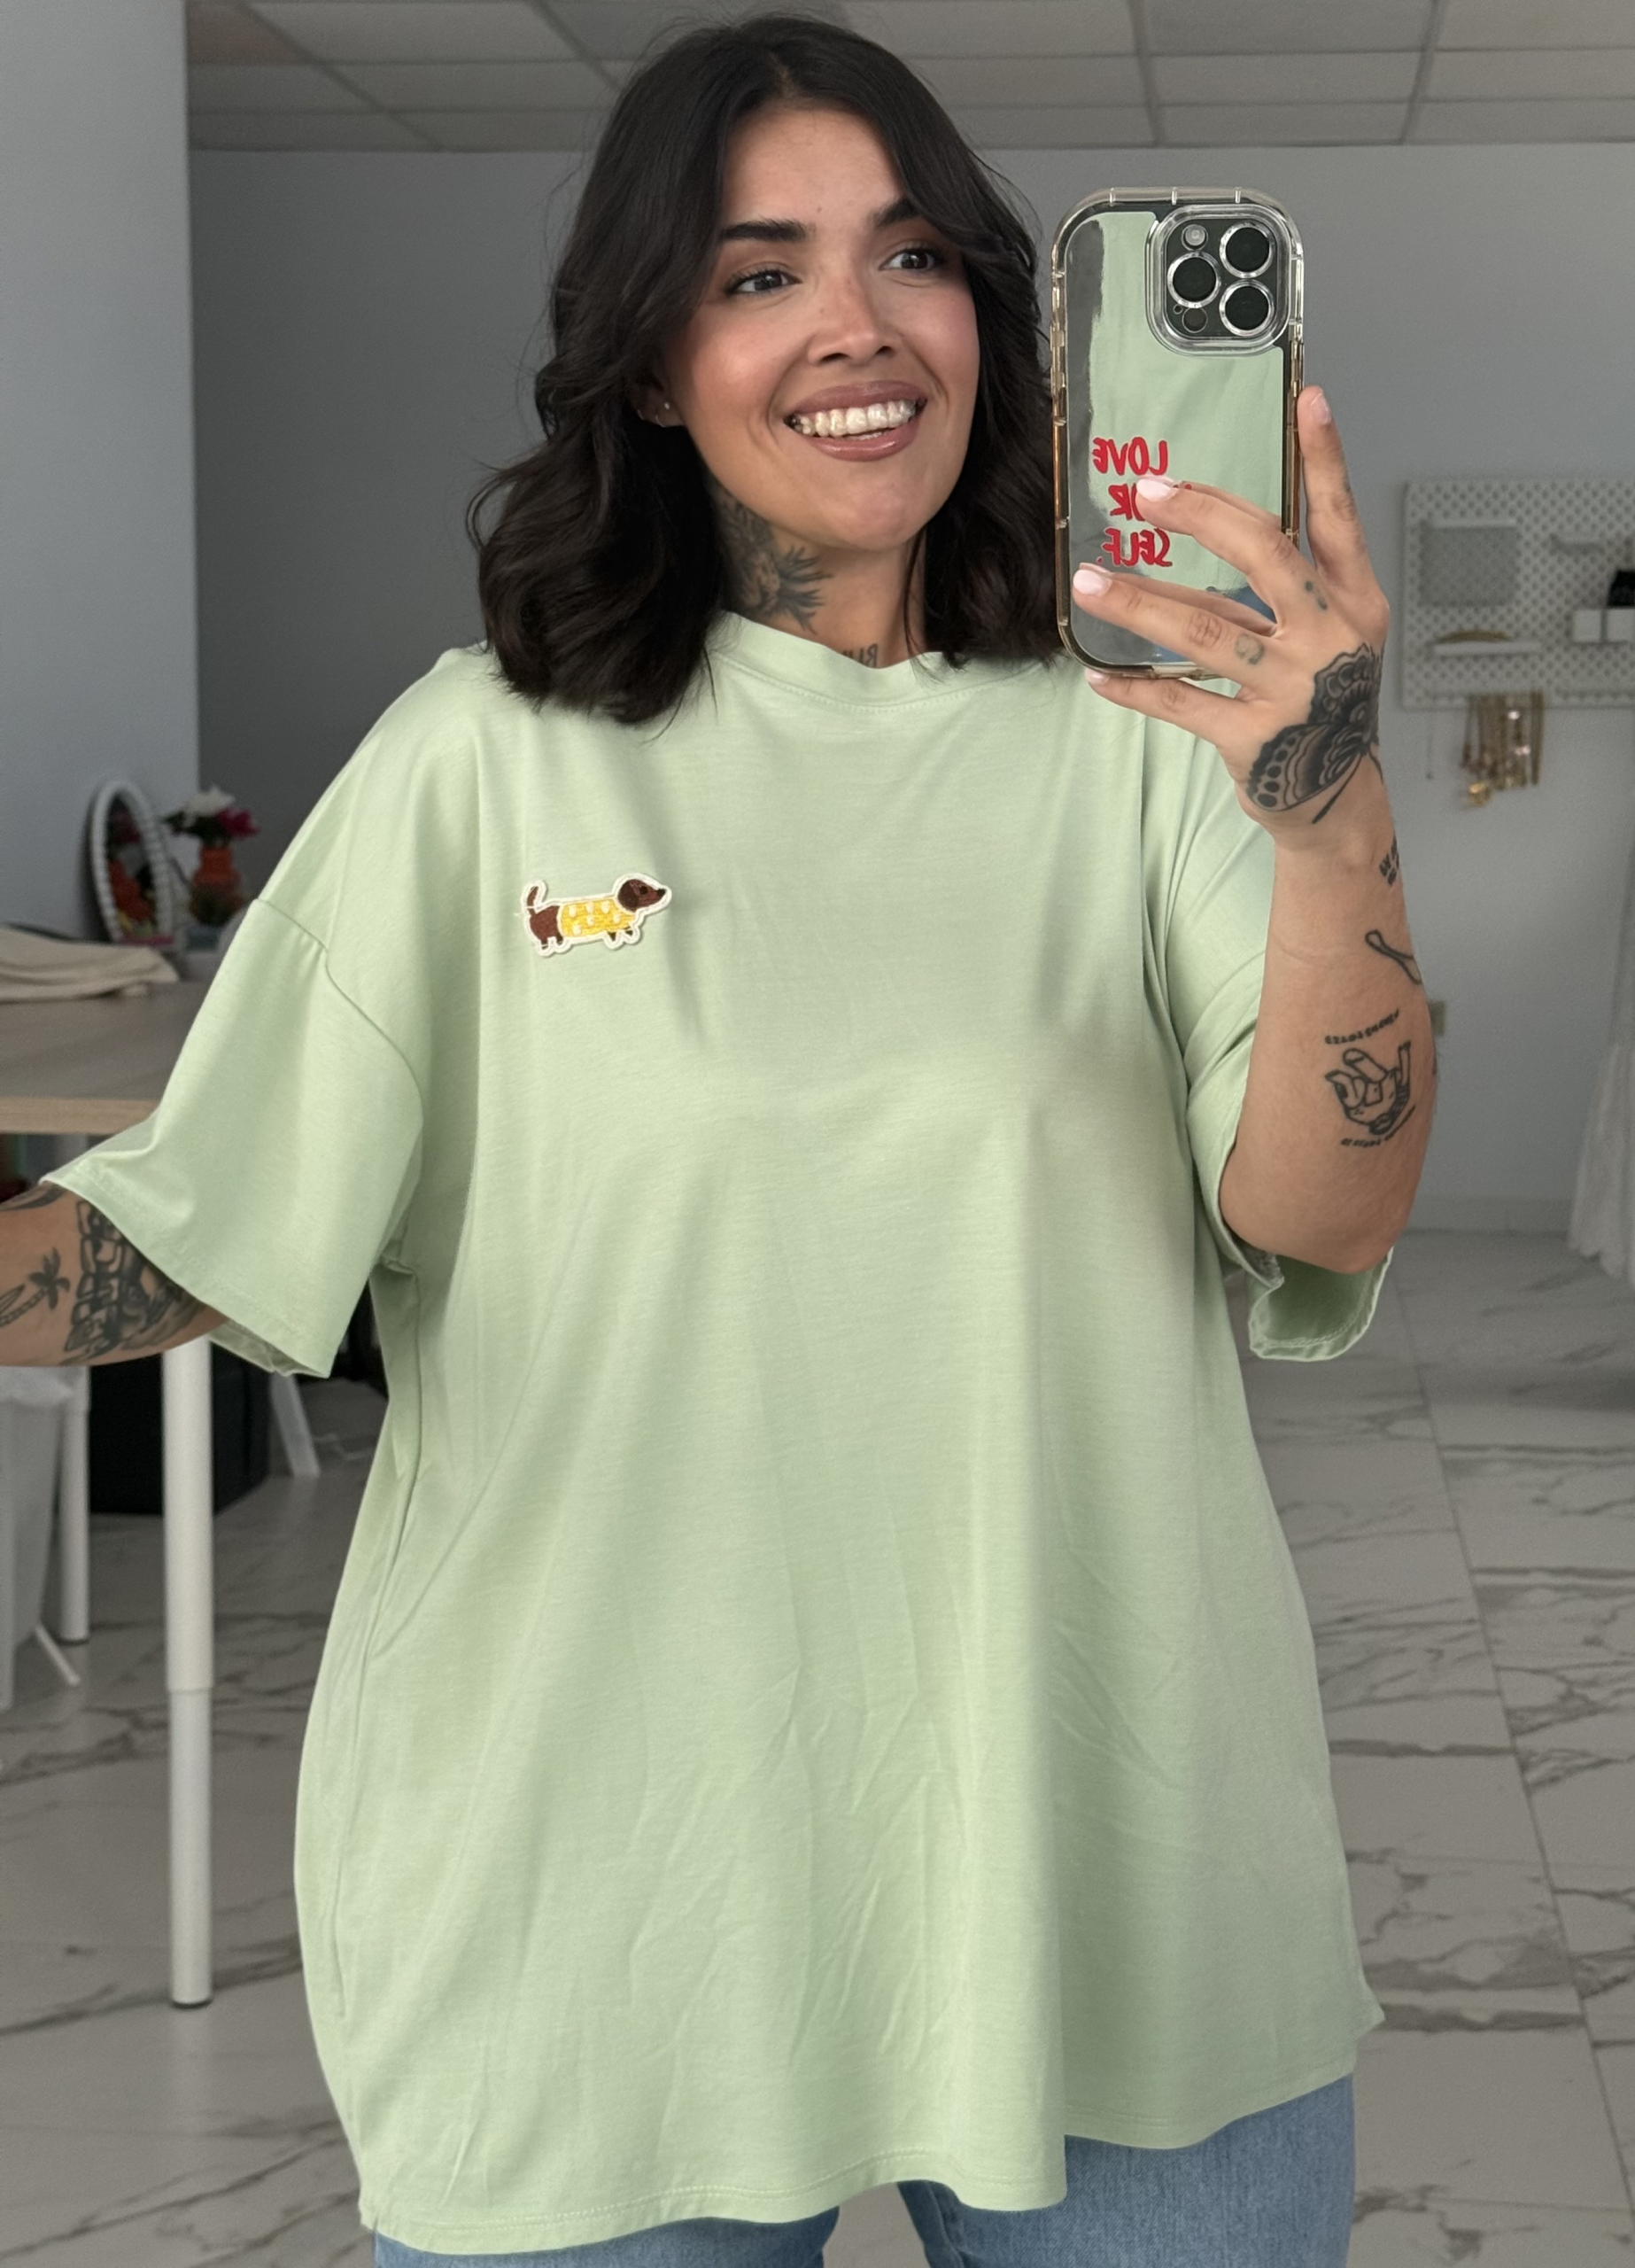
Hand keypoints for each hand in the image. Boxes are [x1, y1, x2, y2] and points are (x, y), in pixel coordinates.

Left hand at [1069, 387, 1390, 843]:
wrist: (1337, 796)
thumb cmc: (1320, 699)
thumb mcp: (1325, 633)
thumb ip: (1281, 585)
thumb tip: (1204, 518)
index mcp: (1353, 601)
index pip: (1338, 518)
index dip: (1325, 459)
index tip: (1308, 399)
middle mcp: (1330, 637)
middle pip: (1265, 557)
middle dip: (1202, 517)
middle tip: (1146, 493)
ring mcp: (1294, 689)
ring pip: (1205, 631)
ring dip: (1140, 603)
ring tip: (1089, 581)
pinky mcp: (1254, 738)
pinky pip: (1179, 703)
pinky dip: (1134, 689)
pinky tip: (1097, 674)